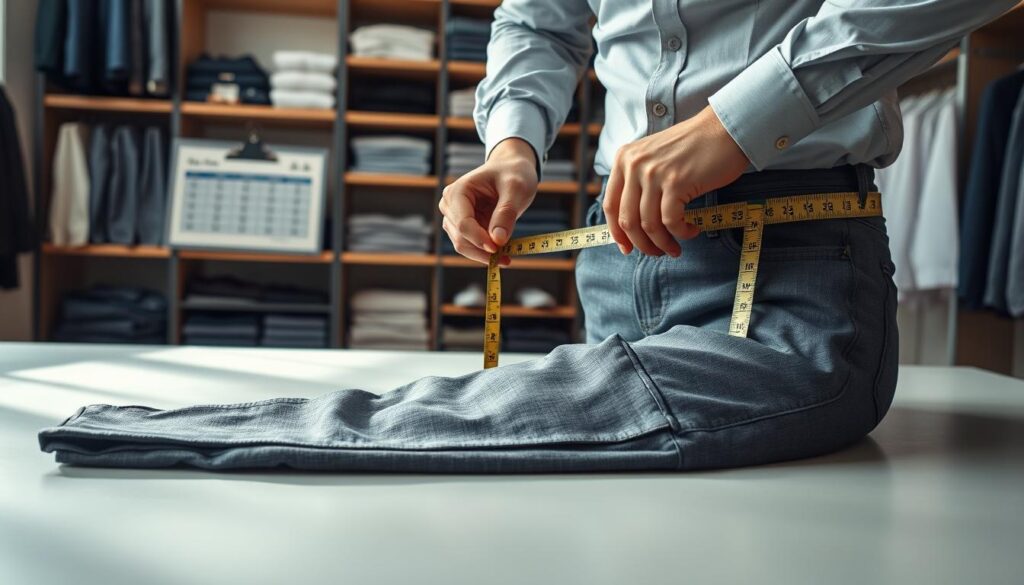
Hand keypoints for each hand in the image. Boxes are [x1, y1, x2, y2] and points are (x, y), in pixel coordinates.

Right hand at [439, 138, 538, 265]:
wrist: (512, 170)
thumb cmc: (513, 174)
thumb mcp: (516, 189)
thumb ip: (506, 213)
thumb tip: (498, 240)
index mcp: (458, 191)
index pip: (463, 223)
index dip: (479, 239)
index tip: (498, 248)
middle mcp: (450, 205)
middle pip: (461, 237)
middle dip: (483, 250)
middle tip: (507, 258)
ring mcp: (455, 218)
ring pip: (463, 246)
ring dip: (484, 255)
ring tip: (507, 257)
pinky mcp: (464, 228)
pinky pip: (471, 246)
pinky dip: (486, 253)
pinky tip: (503, 254)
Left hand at [603, 105, 749, 256]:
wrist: (723, 129)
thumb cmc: (693, 147)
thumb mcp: (653, 157)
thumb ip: (638, 181)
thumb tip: (631, 223)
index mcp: (624, 159)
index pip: (610, 205)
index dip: (616, 232)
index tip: (626, 248)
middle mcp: (634, 165)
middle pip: (627, 220)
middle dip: (641, 244)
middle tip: (656, 252)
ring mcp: (654, 174)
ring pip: (648, 225)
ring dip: (662, 244)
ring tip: (674, 248)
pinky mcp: (676, 183)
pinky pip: (670, 221)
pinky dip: (680, 233)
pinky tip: (690, 231)